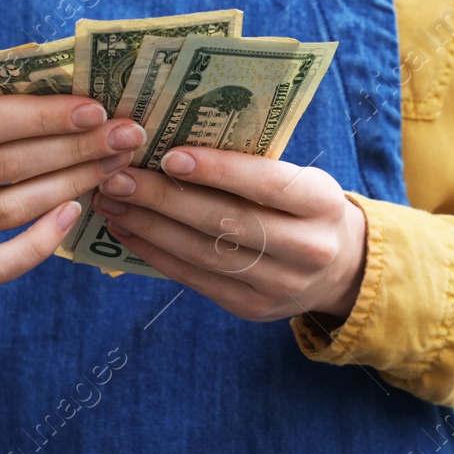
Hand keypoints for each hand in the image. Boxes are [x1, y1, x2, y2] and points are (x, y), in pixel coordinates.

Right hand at [0, 93, 144, 284]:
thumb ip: (2, 98)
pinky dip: (41, 242)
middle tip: (123, 139)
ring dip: (69, 186)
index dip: (43, 117)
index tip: (97, 111)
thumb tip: (84, 93)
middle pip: (1, 166)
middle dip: (72, 149)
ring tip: (111, 167)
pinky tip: (75, 212)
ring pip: (5, 211)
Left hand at [92, 147, 367, 325]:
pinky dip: (157, 254)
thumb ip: (253, 167)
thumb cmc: (305, 208)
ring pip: (205, 254)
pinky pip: (196, 280)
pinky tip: (128, 232)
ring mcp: (281, 284)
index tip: (170, 155)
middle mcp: (308, 248)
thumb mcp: (301, 181)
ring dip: (151, 227)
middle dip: (165, 199)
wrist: (340, 269)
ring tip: (113, 203)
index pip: (267, 184)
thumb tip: (174, 145)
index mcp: (323, 203)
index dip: (219, 170)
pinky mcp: (253, 308)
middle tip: (119, 177)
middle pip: (227, 222)